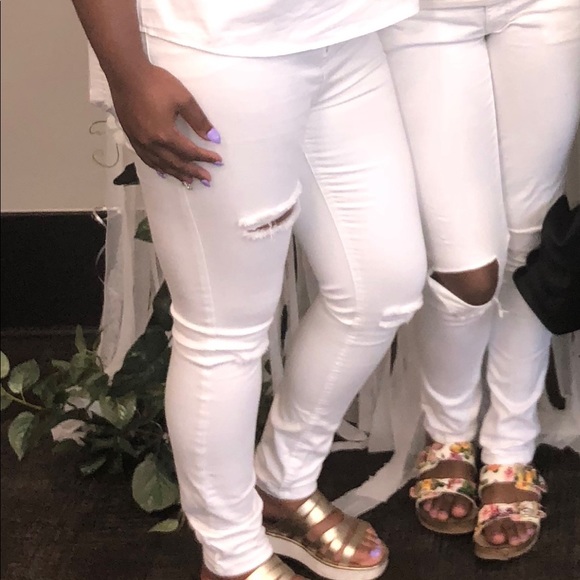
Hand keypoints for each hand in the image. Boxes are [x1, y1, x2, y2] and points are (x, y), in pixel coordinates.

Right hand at [109, 64, 221, 184]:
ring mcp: (140, 142)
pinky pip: (147, 159)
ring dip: (177, 174)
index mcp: (165, 135)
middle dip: (193, 172)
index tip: (218, 161)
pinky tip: (164, 171)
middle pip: (176, 163)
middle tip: (207, 180)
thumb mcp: (183, 99)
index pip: (190, 152)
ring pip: (161, 165)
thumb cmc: (156, 83)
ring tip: (189, 181)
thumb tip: (213, 138)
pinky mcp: (132, 138)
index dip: (205, 158)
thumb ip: (199, 120)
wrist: (126, 73)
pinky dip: (158, 167)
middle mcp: (151, 143)